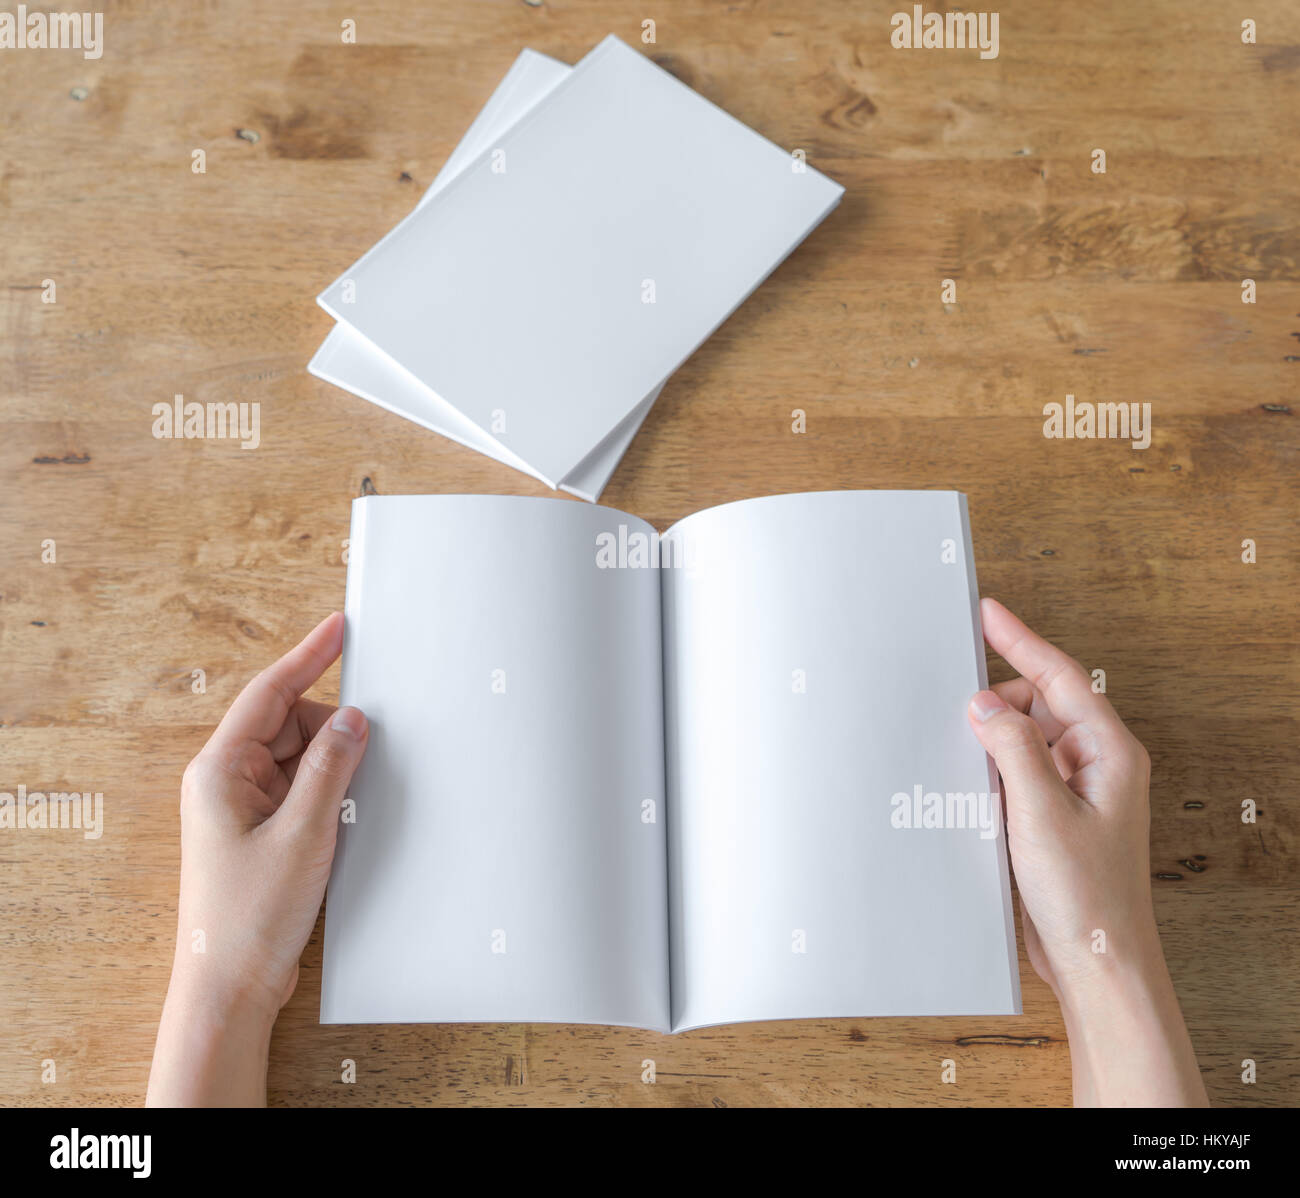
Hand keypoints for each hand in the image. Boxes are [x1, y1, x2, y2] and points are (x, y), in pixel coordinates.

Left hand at [147, 613, 367, 1105]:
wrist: (230, 987)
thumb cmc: (249, 917)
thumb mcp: (304, 834)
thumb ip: (331, 769)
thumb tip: (354, 719)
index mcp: (219, 770)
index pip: (270, 693)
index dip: (309, 656)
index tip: (340, 627)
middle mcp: (226, 781)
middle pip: (289, 723)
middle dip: (332, 729)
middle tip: (372, 745)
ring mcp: (243, 807)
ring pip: (299, 756)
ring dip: (332, 765)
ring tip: (352, 799)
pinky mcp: (261, 830)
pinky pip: (300, 787)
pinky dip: (327, 790)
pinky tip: (346, 810)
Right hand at [968, 598, 1206, 1105]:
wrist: (1096, 959)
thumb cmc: (1086, 895)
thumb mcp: (1040, 811)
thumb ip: (1012, 748)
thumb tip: (984, 703)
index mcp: (1109, 752)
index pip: (1060, 676)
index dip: (1020, 640)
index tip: (987, 611)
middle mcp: (1097, 764)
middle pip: (1040, 703)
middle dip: (997, 698)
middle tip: (951, 695)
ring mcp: (1077, 790)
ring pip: (1026, 737)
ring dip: (992, 736)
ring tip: (957, 744)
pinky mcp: (1055, 816)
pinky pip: (1020, 771)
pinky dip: (992, 766)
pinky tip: (966, 778)